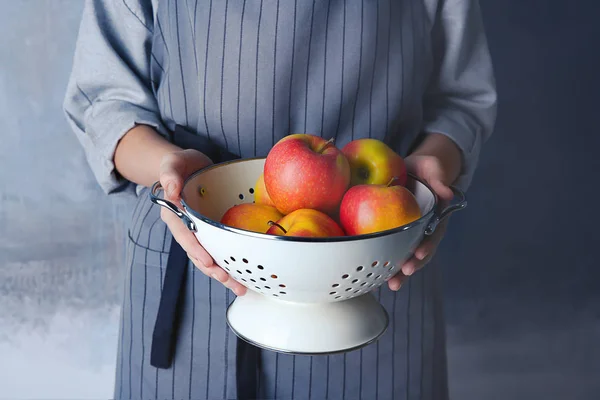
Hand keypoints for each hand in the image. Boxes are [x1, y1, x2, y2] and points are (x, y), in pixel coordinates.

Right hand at [159, 149, 247, 295]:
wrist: (187, 167)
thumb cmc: (178, 165)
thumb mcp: (172, 164)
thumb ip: (170, 176)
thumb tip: (171, 191)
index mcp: (173, 215)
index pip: (185, 236)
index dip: (196, 250)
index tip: (208, 261)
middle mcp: (185, 228)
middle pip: (198, 254)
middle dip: (214, 270)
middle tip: (230, 282)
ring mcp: (198, 232)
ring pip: (210, 257)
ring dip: (224, 274)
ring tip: (240, 288)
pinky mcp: (211, 232)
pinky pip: (220, 249)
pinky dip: (230, 263)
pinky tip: (244, 274)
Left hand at [387, 133, 461, 290]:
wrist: (416, 168)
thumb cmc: (427, 167)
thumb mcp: (435, 168)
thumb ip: (440, 179)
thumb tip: (448, 193)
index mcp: (436, 216)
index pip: (433, 234)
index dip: (427, 245)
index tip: (419, 253)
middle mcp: (424, 228)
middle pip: (420, 251)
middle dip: (412, 265)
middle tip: (403, 274)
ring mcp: (411, 231)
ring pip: (406, 254)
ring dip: (400, 271)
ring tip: (392, 285)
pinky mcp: (397, 230)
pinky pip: (391, 246)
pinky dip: (384, 258)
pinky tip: (373, 271)